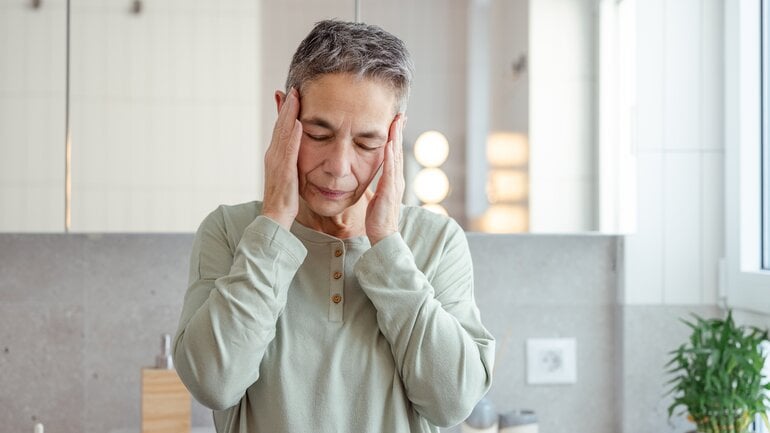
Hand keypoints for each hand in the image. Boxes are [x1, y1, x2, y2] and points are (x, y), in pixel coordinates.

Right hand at [261, 88, 302, 229]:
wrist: (275, 218)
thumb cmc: (284, 199)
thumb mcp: (289, 175)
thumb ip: (292, 161)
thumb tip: (297, 152)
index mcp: (275, 155)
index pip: (280, 128)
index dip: (284, 111)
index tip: (290, 94)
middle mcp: (273, 155)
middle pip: (279, 125)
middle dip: (286, 106)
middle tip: (292, 87)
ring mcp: (277, 162)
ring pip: (282, 133)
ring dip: (289, 114)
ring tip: (295, 96)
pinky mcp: (284, 172)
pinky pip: (289, 150)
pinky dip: (293, 136)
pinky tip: (298, 123)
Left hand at [366, 113, 406, 244]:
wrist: (383, 236)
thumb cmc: (378, 219)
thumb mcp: (377, 196)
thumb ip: (378, 184)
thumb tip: (371, 176)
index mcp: (393, 179)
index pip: (395, 153)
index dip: (396, 137)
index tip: (396, 122)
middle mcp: (397, 179)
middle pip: (399, 150)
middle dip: (399, 132)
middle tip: (400, 114)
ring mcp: (394, 185)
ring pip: (397, 157)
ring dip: (396, 139)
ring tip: (396, 122)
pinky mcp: (389, 191)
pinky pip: (390, 171)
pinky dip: (390, 157)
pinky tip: (389, 145)